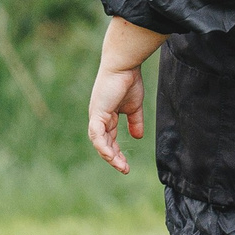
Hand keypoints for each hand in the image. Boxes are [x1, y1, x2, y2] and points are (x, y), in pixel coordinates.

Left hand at [85, 18, 165, 174]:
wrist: (124, 65)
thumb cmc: (129, 80)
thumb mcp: (134, 106)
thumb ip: (135, 121)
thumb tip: (138, 137)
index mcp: (107, 116)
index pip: (109, 139)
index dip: (117, 152)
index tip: (126, 165)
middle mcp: (99, 117)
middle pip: (104, 143)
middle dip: (114, 157)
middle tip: (124, 169)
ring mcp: (96, 115)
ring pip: (99, 142)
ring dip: (109, 155)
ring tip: (120, 166)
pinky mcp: (97, 113)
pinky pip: (97, 134)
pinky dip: (103, 146)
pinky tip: (110, 155)